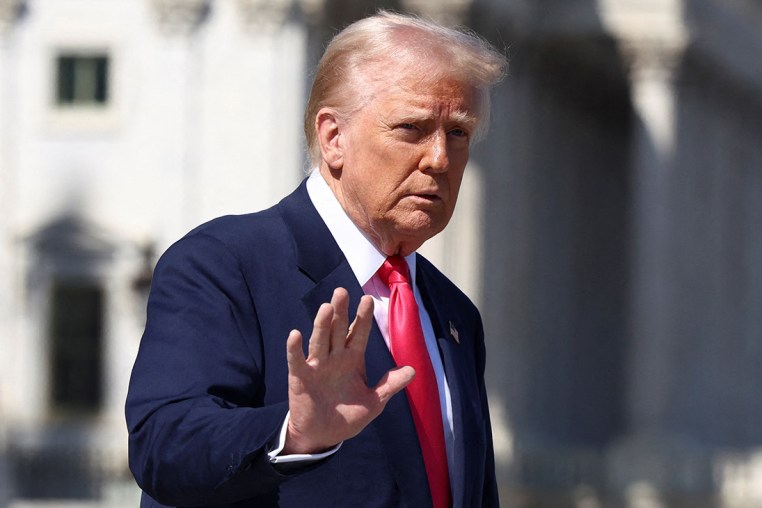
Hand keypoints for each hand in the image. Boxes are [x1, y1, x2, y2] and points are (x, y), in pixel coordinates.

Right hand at [284, 287, 414, 453]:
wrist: (323, 436)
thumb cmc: (348, 416)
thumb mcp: (374, 402)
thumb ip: (390, 385)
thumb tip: (413, 370)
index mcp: (352, 359)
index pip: (358, 333)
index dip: (363, 317)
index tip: (368, 299)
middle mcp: (334, 358)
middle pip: (337, 330)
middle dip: (340, 311)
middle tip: (342, 291)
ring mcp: (316, 366)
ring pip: (319, 340)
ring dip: (321, 324)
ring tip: (326, 307)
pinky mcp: (300, 377)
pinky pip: (296, 360)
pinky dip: (295, 348)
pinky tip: (295, 334)